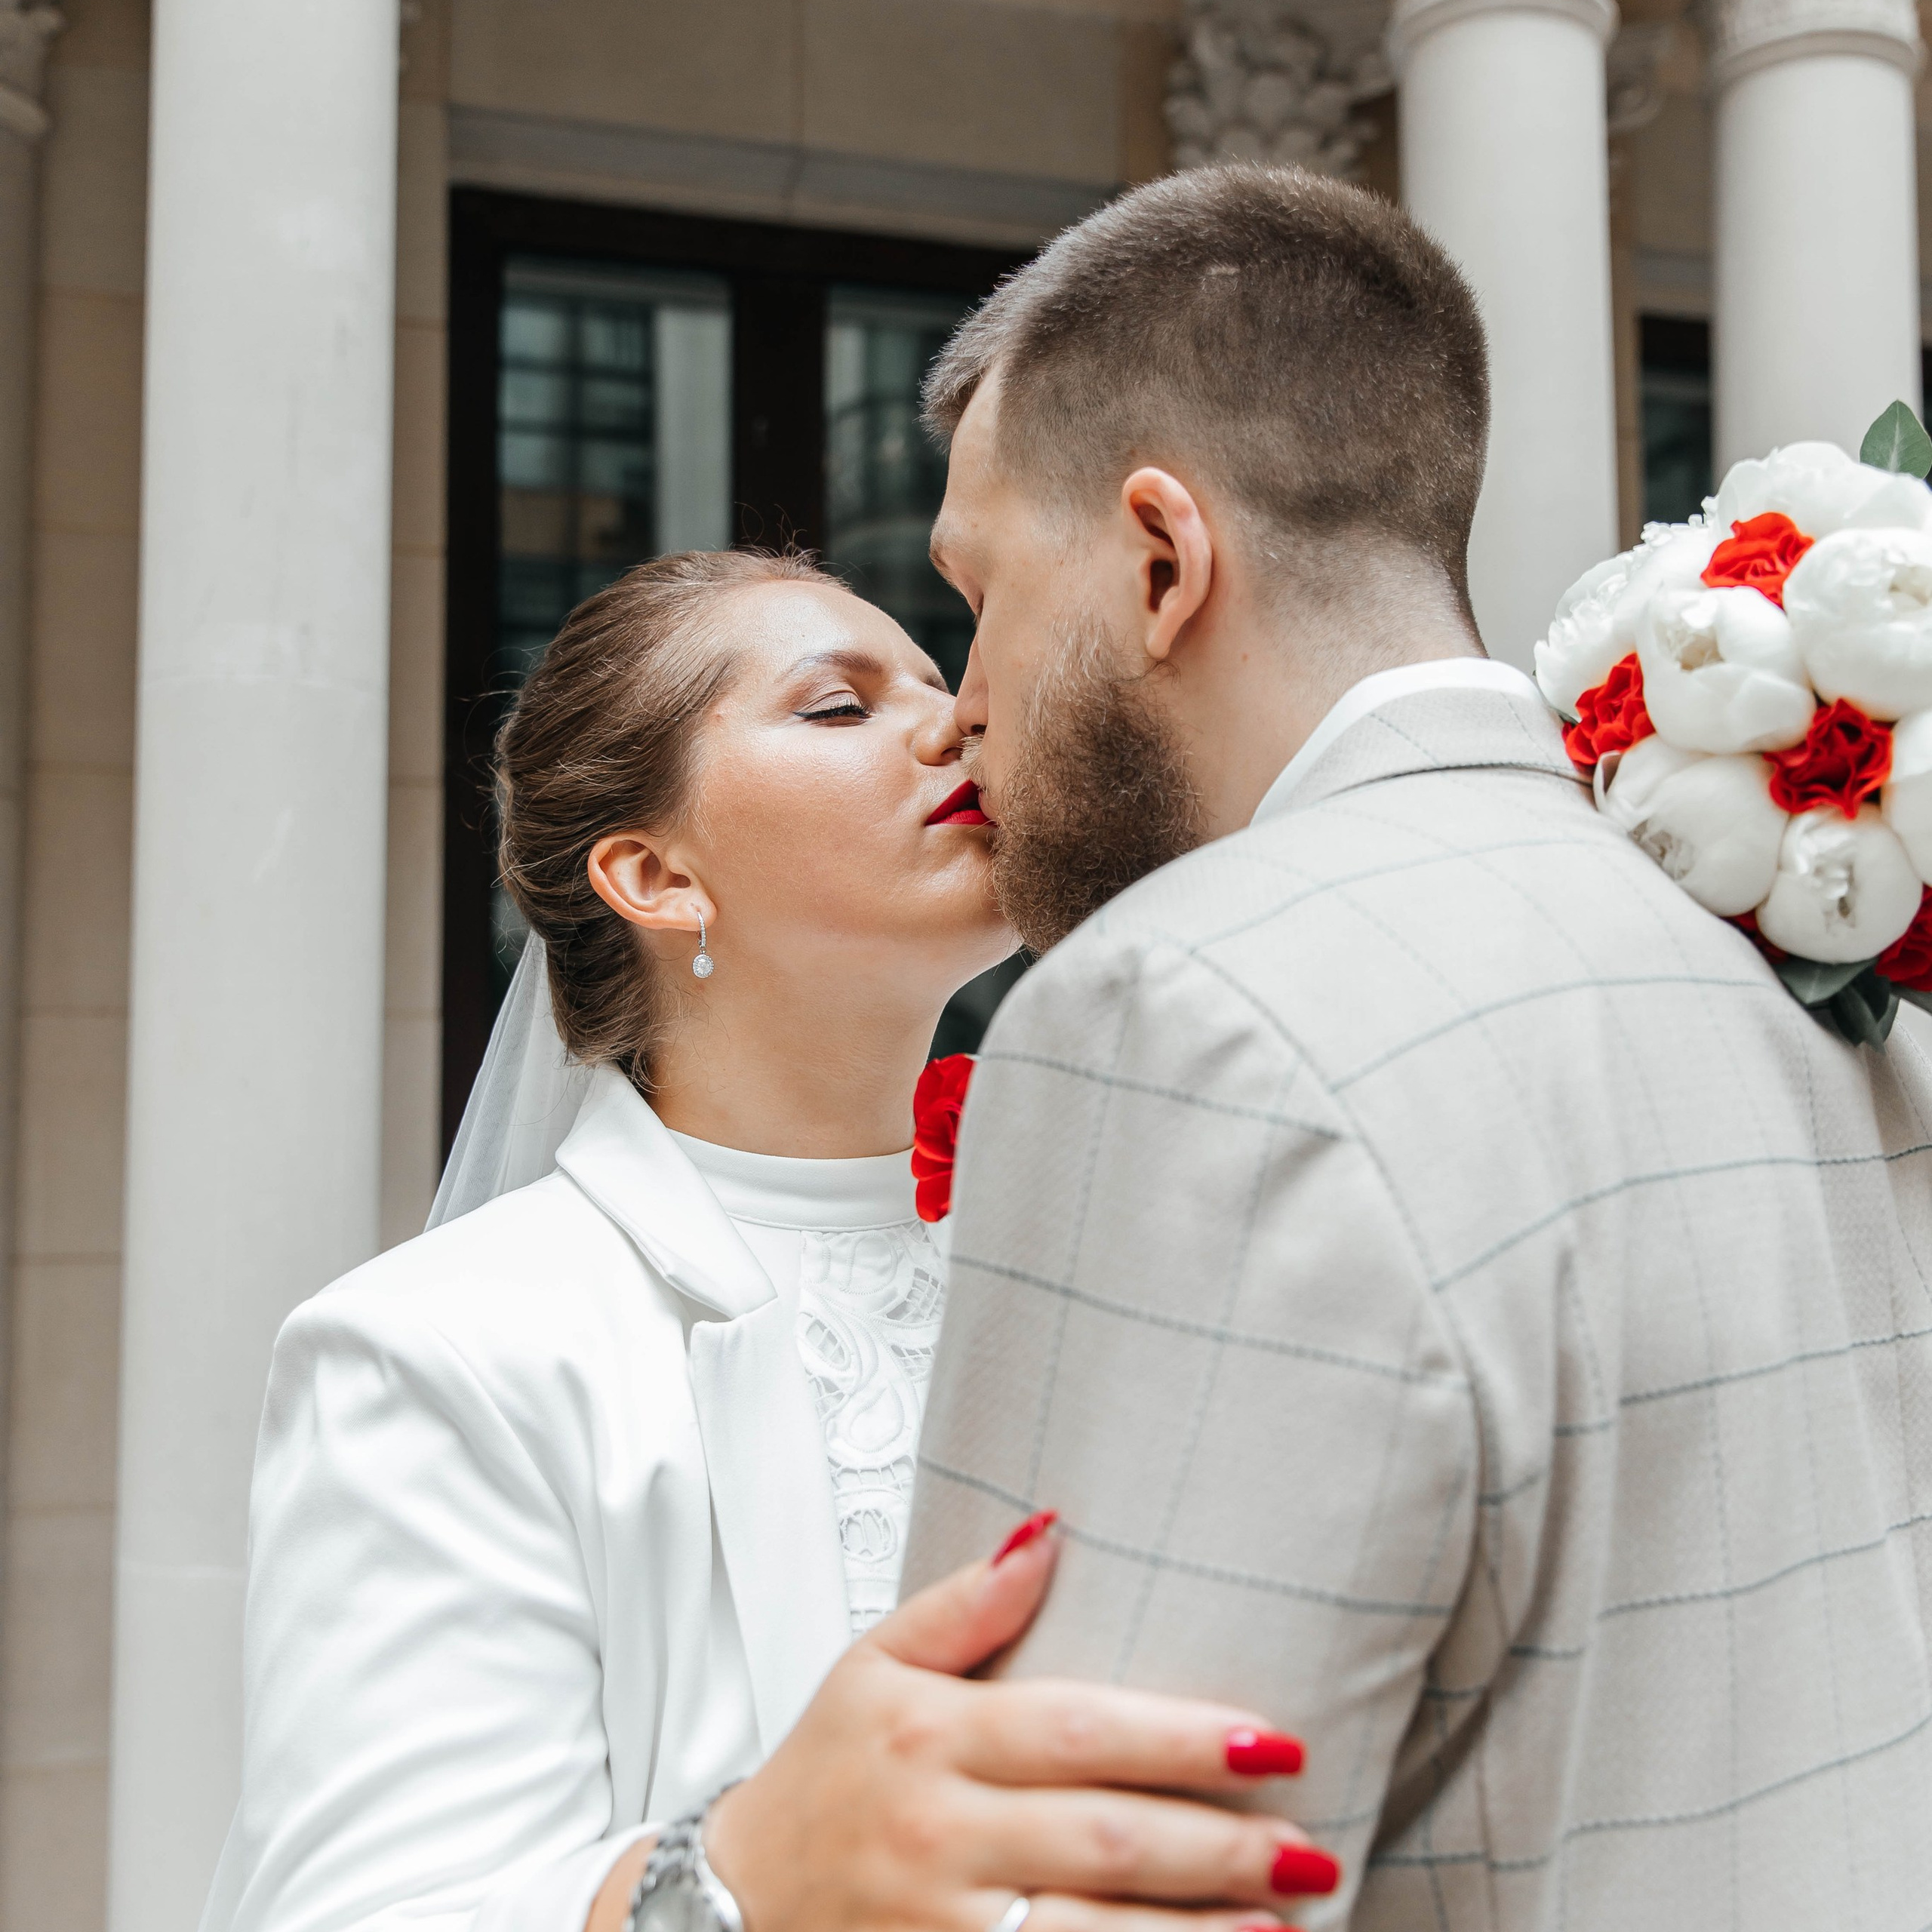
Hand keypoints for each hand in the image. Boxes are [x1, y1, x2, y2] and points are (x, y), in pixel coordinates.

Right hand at [703, 1515, 1340, 1931]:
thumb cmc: (825, 1777)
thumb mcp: (873, 1665)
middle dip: (1219, 1847)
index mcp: (928, 1735)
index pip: (1075, 1729)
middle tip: (1307, 1845)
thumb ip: (966, 1605)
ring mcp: (938, 1926)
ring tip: (1287, 1920)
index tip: (1272, 1742)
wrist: (730, 1907)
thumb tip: (1053, 1532)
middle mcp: (935, 1832)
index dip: (1180, 1739)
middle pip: (1101, 1837)